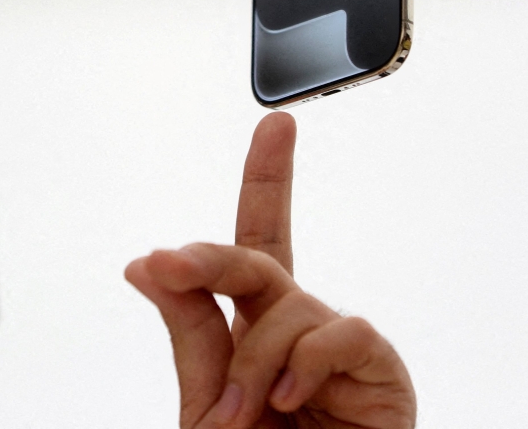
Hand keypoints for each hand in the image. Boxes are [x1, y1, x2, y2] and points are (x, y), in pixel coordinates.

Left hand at [126, 113, 415, 428]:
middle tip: (169, 262)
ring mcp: (336, 352)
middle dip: (216, 252)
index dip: (266, 183)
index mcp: (250, 340)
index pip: (249, 254)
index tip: (277, 127)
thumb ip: (191, 333)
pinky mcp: (379, 373)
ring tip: (246, 416)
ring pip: (288, 301)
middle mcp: (294, 336)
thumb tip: (147, 263)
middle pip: (258, 258)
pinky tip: (290, 399)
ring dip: (253, 357)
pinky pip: (344, 329)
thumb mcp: (206, 406)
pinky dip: (306, 360)